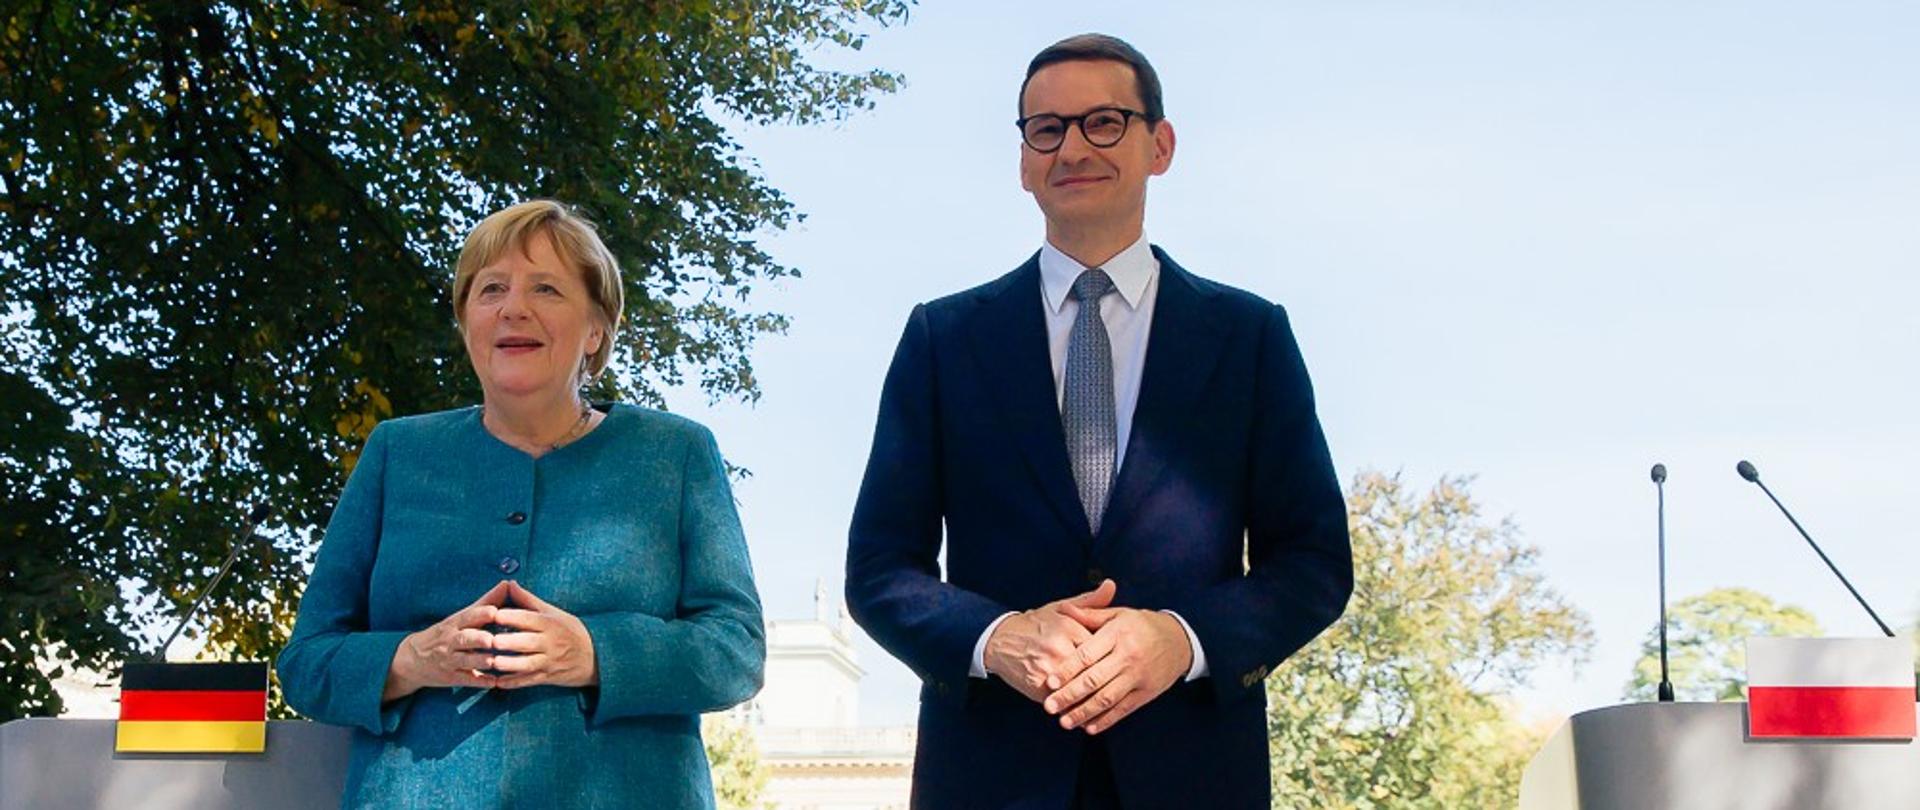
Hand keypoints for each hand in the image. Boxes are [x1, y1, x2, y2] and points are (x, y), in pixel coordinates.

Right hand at [385, 581, 508, 700]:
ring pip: (465, 660)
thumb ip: (486, 601)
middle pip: (463, 639)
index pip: (467, 617)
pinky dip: (480, 681)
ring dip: (480, 661)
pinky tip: (494, 682)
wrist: (411, 659)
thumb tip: (508, 583)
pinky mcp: (451, 677)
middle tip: (491, 640)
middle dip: (477, 639)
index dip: (480, 614)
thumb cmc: (445, 633)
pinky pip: (466, 680)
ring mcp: (449, 660)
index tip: (494, 611)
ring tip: (494, 661)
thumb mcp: (460, 616)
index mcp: (454, 623)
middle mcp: (450, 641)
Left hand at [490, 581, 598, 688]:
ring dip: (510, 664)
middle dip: (509, 642)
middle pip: (528, 642)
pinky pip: (529, 681)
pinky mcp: (548, 677)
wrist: (594, 656)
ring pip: (528, 664)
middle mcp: (550, 643)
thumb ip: (528, 600)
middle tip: (490, 641)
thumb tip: (509, 584)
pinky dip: (514, 683)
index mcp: (550, 624)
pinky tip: (499, 683)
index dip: (512, 616)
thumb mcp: (553, 613)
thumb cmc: (569, 630)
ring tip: (493, 662)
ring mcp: (549, 661)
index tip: (494, 614)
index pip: (530, 619)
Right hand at [982, 579, 1115, 702]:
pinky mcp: (1037, 686)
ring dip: (1091, 698)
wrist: (999, 640)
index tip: (1118, 664)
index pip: (1101, 648)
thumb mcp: (1060, 608)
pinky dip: (1072, 706)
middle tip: (1116, 686)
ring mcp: (1047, 669)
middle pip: (1092, 671)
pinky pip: (1062, 701)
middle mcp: (1059, 648)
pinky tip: (1081, 709)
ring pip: (1078, 689)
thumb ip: (1089, 602)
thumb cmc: (1035, 624)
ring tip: (1102, 702)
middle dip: (1105, 681)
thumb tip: (1111, 585)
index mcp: (1068, 627)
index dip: (1112, 657)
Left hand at [1042, 605, 1192, 733]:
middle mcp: (1128, 656)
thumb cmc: (1142, 625)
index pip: (1088, 655)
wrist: (1179, 641)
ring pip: (1107, 698)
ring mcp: (1138, 677)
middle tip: (1050, 707)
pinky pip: (1123, 709)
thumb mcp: (1118, 613)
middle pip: (1094, 680)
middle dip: (1070, 695)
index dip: (1067, 669)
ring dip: (1084, 712)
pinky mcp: (1146, 693)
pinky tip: (1089, 728)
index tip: (1050, 682)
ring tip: (1065, 722)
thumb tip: (1065, 609)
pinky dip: (1106, 720)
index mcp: (1118, 634)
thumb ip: (1090, 614)